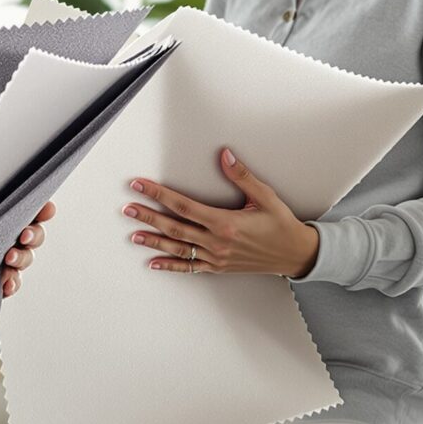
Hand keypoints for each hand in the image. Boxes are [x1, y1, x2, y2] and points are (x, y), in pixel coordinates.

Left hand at [1, 201, 55, 297]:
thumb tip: (24, 207)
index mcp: (8, 220)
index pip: (32, 212)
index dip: (43, 211)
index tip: (48, 209)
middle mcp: (14, 240)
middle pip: (35, 236)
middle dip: (34, 235)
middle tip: (24, 236)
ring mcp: (10, 261)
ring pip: (26, 259)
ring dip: (21, 259)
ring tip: (9, 259)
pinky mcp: (2, 280)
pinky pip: (14, 282)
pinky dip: (13, 283)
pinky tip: (6, 283)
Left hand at [123, 148, 318, 277]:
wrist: (295, 254)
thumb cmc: (281, 225)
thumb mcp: (265, 196)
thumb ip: (242, 176)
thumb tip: (224, 155)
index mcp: (225, 223)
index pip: (184, 206)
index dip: (159, 195)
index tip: (141, 186)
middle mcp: (217, 242)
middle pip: (174, 227)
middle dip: (148, 216)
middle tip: (127, 208)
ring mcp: (215, 257)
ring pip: (177, 248)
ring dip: (153, 240)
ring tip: (133, 233)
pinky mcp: (218, 267)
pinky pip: (189, 267)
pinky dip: (170, 265)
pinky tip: (153, 263)